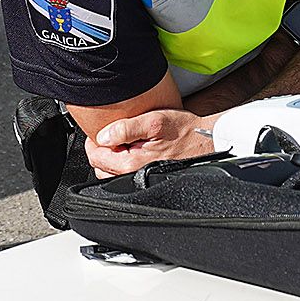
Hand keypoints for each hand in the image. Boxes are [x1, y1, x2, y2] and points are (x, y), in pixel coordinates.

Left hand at [86, 110, 212, 175]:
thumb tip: (102, 136)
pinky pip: (124, 174)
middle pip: (101, 167)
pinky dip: (121, 162)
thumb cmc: (185, 131)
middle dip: (100, 151)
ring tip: (120, 141)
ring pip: (111, 173)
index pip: (96, 157)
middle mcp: (133, 176)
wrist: (206, 141)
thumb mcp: (154, 121)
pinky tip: (131, 150)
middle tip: (108, 135)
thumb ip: (125, 128)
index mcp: (131, 164)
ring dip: (110, 157)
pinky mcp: (147, 178)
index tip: (97, 132)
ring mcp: (140, 179)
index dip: (92, 142)